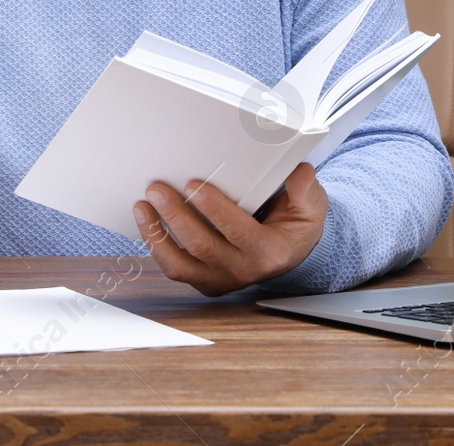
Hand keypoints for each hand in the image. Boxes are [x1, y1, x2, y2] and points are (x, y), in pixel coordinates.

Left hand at [132, 162, 327, 295]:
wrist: (289, 252)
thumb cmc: (295, 224)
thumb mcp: (311, 207)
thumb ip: (307, 191)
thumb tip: (300, 173)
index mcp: (268, 251)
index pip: (238, 230)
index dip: (214, 209)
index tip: (193, 185)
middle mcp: (242, 270)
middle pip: (202, 245)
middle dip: (176, 215)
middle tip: (156, 188)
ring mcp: (220, 279)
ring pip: (180, 264)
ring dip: (157, 234)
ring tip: (142, 206)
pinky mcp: (203, 280)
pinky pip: (175, 268)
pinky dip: (156, 246)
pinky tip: (145, 221)